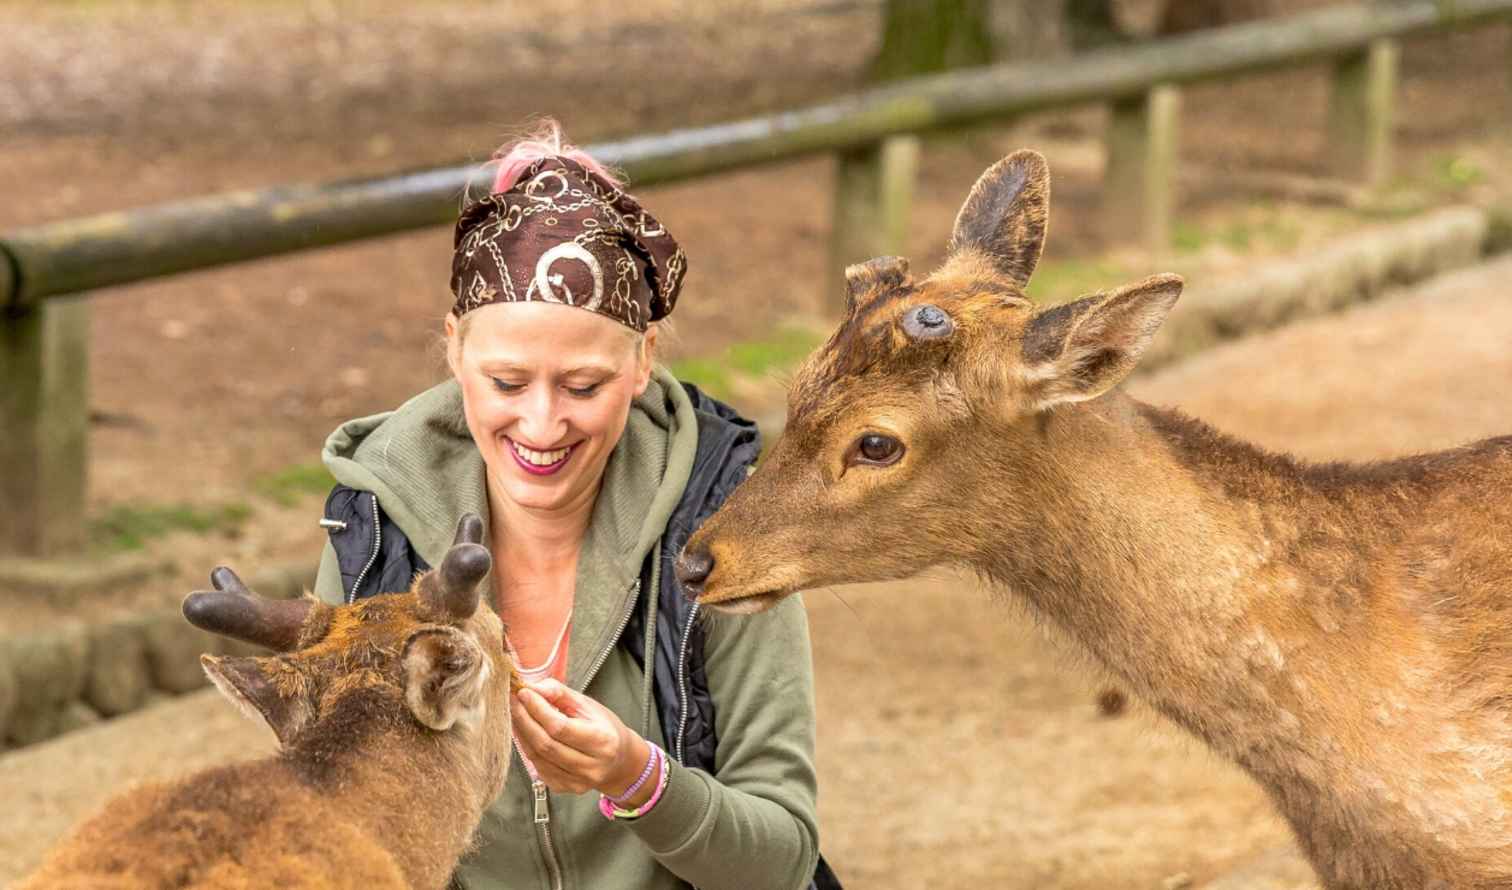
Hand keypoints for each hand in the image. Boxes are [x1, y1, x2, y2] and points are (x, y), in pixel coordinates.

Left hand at [511, 678, 655, 803]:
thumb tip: (534, 688)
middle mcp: (591, 766)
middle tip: (513, 701)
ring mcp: (577, 781)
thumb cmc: (604, 729)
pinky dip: (527, 748)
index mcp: (602, 741)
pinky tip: (524, 732)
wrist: (619, 761)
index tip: (524, 693)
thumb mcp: (589, 706)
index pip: (560, 727)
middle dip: (524, 720)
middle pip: (546, 744)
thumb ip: (561, 694)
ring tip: (515, 713)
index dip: (538, 709)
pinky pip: (538, 767)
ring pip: (538, 757)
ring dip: (522, 733)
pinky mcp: (564, 788)